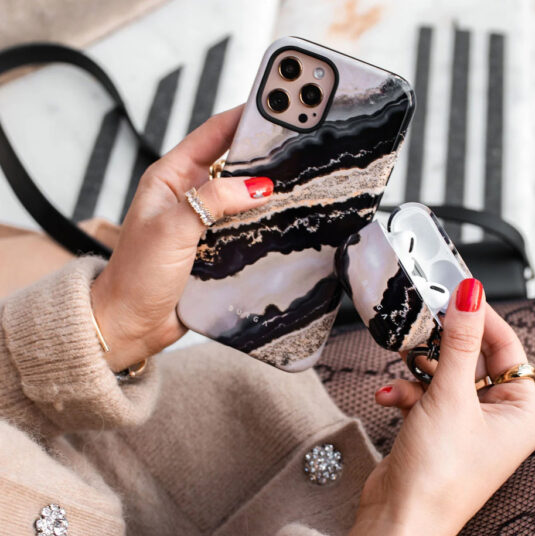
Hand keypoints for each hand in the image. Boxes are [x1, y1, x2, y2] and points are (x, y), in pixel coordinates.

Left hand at [90, 106, 272, 371]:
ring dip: (265, 195)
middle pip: (232, 166)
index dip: (241, 119)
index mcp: (170, 178)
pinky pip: (245, 228)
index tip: (274, 108)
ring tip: (298, 183)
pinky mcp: (215, 249)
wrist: (130, 323)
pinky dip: (263, 224)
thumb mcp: (173, 228)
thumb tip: (257, 187)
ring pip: (242, 199)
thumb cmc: (137, 275)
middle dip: (262, 157)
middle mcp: (189, 197)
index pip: (211, 136)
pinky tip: (284, 222)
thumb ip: (213, 201)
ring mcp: (204, 224)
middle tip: (296, 148)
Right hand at [345, 278, 534, 535]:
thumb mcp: (451, 396)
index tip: (458, 293)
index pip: (508, 349)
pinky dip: (407, 393)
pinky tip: (390, 397)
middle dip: (443, 346)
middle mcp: (496, 419)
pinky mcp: (435, 431)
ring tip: (402, 360)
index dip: (483, 319)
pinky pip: (425, 397)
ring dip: (419, 370)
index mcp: (519, 413)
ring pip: (444, 377)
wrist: (399, 519)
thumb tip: (471, 295)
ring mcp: (464, 426)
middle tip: (423, 323)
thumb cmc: (438, 473)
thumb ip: (460, 341)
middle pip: (473, 361)